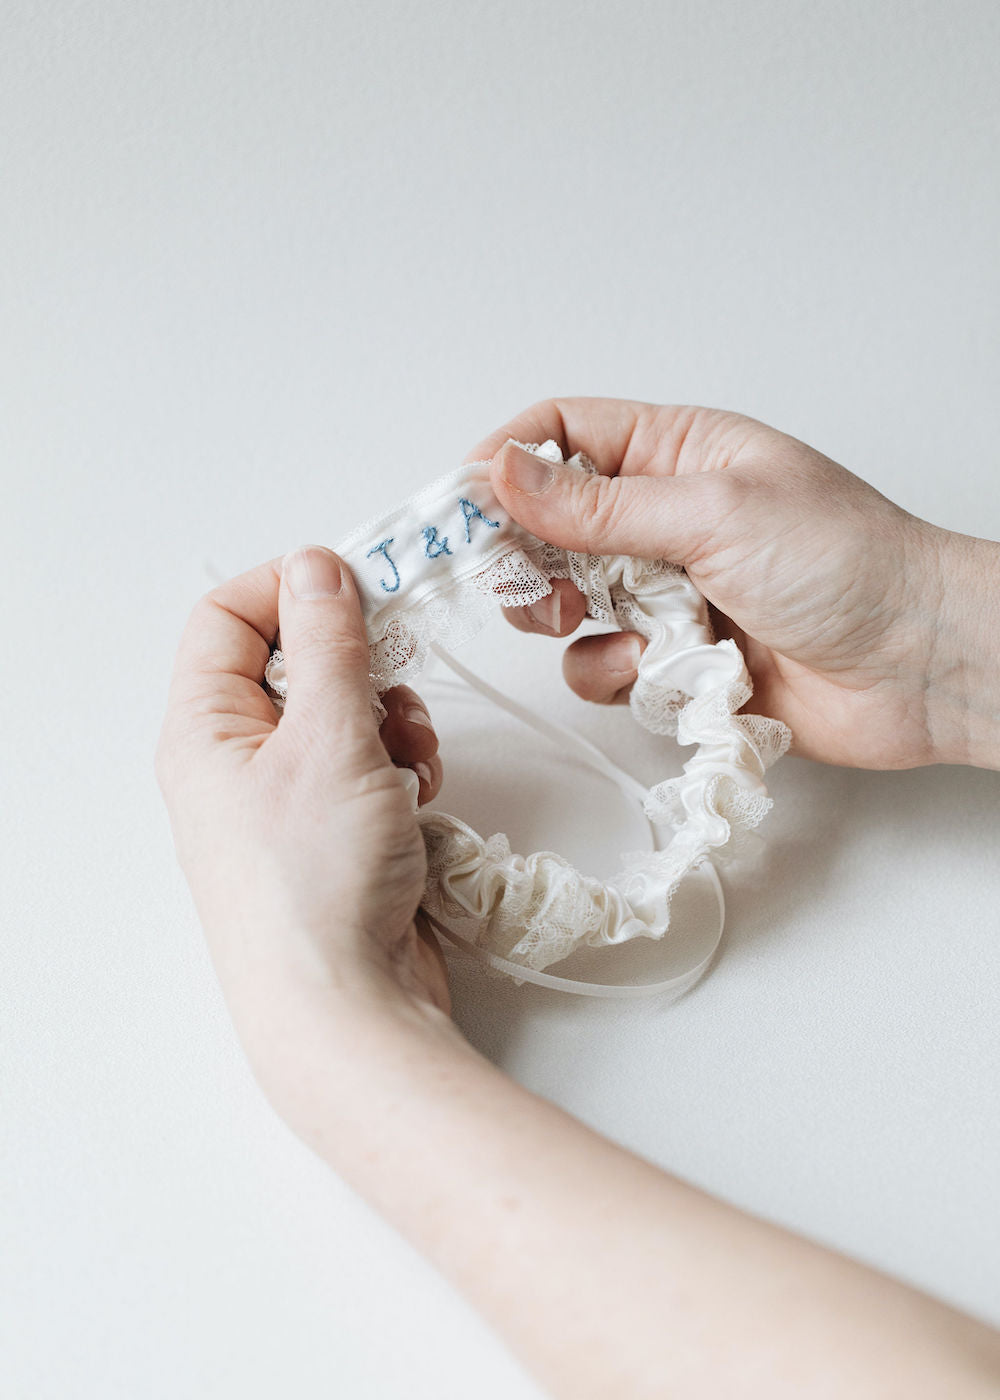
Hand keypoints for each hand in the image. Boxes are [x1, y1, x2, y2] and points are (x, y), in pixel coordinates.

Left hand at [155, 546, 451, 1047]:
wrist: (347, 1007)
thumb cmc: (317, 888)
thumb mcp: (330, 740)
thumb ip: (330, 645)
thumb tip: (317, 570)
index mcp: (205, 730)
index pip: (227, 617)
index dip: (289, 588)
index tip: (356, 584)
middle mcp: (235, 762)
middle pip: (296, 663)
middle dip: (359, 667)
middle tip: (392, 684)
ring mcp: (285, 800)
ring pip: (344, 714)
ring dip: (391, 721)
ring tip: (405, 763)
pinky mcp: (332, 832)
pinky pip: (369, 766)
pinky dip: (400, 769)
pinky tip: (414, 800)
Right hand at [467, 398, 999, 770]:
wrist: (919, 665)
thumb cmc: (847, 563)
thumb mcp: (712, 513)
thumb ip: (597, 503)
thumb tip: (503, 470)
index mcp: (677, 452)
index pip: (562, 434)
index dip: (506, 464)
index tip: (461, 509)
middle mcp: (664, 518)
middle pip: (548, 526)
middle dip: (529, 559)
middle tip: (536, 589)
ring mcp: (669, 591)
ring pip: (568, 606)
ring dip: (579, 626)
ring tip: (635, 631)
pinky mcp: (678, 660)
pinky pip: (606, 667)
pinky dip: (625, 675)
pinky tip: (676, 671)